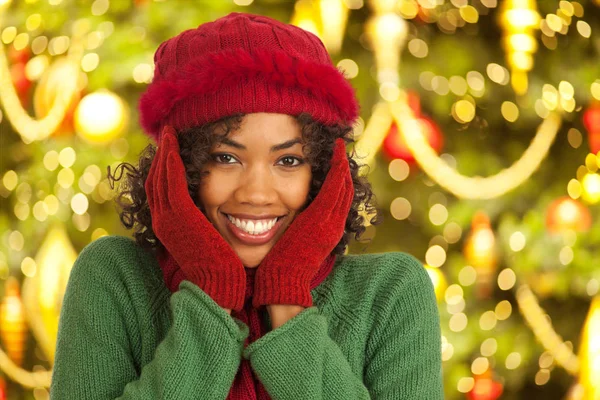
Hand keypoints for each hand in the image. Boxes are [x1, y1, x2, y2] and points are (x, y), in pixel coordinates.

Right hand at [145, 125, 245, 311]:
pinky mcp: (179, 219)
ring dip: (164, 152)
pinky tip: (174, 146)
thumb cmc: (224, 272)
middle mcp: (164, 223)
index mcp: (172, 229)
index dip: (165, 168)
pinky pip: (170, 183)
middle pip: (156, 179)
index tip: (173, 149)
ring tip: (170, 132)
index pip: (162, 190)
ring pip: (160, 178)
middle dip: (161, 155)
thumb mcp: (212, 245)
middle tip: (167, 134)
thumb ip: (210, 229)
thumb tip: (222, 218)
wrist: (222, 292)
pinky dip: (169, 163)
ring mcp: (168, 221)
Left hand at [252, 138, 353, 307]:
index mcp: (324, 232)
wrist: (281, 287)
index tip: (332, 163)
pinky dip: (338, 171)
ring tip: (340, 147)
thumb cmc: (278, 272)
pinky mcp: (322, 220)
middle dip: (342, 168)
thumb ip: (289, 233)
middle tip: (340, 149)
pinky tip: (336, 155)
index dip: (337, 180)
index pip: (335, 200)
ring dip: (342, 165)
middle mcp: (332, 226)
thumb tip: (275, 222)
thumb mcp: (288, 247)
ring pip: (342, 187)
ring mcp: (330, 223)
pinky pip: (334, 189)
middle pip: (344, 190)